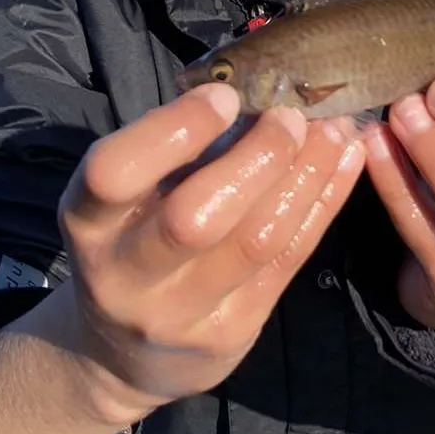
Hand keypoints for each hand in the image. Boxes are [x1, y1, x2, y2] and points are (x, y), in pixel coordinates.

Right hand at [53, 85, 364, 423]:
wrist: (120, 356)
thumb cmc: (129, 242)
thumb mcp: (127, 197)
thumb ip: (172, 147)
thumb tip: (251, 78)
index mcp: (89, 223)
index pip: (115, 173)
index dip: (174, 129)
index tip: (223, 95)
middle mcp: (126, 275)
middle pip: (196, 217)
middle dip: (258, 157)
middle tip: (292, 114)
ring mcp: (180, 313)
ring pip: (256, 241)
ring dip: (306, 175)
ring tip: (333, 128)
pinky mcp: (229, 334)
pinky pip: (288, 261)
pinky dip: (323, 203)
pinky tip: (345, 160)